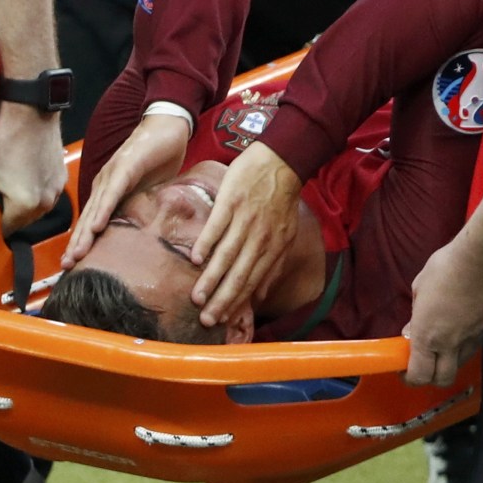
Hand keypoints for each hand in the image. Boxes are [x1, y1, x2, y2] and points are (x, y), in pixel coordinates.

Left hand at [0, 102, 66, 235]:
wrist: (29, 111)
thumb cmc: (4, 138)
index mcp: (27, 205)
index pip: (6, 229)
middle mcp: (47, 201)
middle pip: (23, 221)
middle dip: (8, 214)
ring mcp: (57, 188)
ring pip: (36, 207)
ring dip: (22, 202)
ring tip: (7, 186)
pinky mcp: (61, 175)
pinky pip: (45, 192)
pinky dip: (34, 188)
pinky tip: (21, 175)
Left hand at [61, 114, 189, 267]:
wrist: (168, 126)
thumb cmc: (159, 157)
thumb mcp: (150, 191)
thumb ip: (142, 208)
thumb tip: (144, 232)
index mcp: (109, 190)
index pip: (93, 221)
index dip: (83, 243)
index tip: (74, 264)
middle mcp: (105, 183)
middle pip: (88, 218)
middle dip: (77, 244)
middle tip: (67, 266)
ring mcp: (113, 175)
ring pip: (96, 209)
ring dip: (85, 233)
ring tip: (77, 254)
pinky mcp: (125, 168)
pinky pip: (112, 193)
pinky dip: (103, 210)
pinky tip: (96, 227)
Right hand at [189, 141, 301, 326]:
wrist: (280, 162)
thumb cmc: (281, 200)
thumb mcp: (285, 235)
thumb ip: (273, 265)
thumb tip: (261, 296)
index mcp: (273, 248)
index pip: (252, 282)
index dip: (237, 303)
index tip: (221, 320)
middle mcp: (260, 238)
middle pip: (239, 275)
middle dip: (222, 300)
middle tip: (206, 320)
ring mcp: (245, 220)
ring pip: (227, 255)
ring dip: (211, 279)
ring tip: (196, 297)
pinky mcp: (231, 202)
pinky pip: (217, 227)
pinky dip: (207, 244)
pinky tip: (196, 260)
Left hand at [402, 235, 482, 386]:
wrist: (479, 260)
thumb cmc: (442, 269)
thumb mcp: (418, 289)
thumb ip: (415, 316)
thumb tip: (412, 330)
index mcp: (427, 335)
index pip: (420, 375)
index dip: (410, 378)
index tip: (403, 369)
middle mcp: (449, 344)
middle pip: (442, 380)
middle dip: (430, 378)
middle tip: (422, 363)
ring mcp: (469, 339)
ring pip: (458, 366)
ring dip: (446, 364)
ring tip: (438, 348)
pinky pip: (470, 350)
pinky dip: (460, 350)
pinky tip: (455, 335)